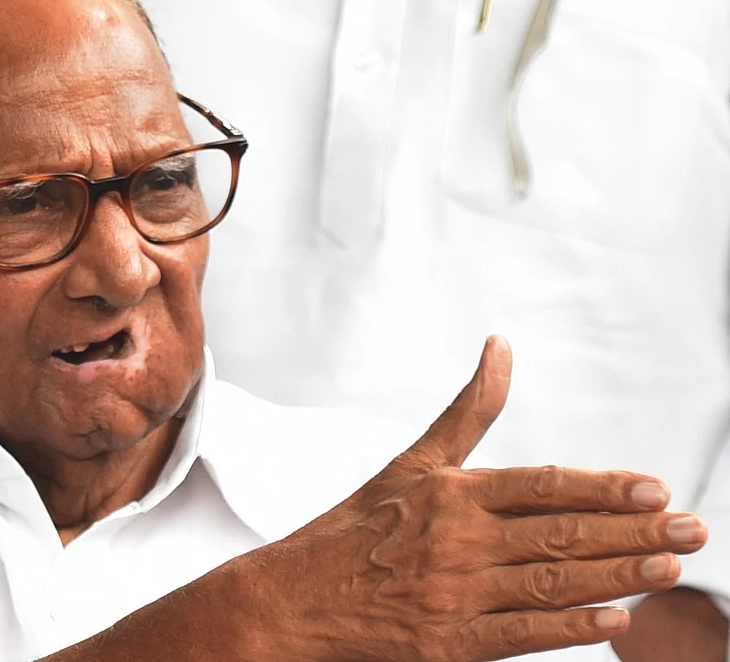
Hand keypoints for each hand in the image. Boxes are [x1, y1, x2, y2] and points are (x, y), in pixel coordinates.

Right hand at [243, 336, 707, 661]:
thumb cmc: (352, 528)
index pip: (541, 485)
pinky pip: (519, 637)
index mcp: (449, 493)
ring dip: (615, 577)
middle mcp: (455, 541)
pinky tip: (613, 623)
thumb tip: (501, 347)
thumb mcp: (410, 461)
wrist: (288, 598)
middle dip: (633, 534)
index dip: (601, 488)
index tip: (654, 489)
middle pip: (560, 535)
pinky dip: (568, 630)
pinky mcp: (445, 645)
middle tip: (692, 531)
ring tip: (667, 571)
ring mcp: (452, 595)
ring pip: (549, 584)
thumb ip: (467, 410)